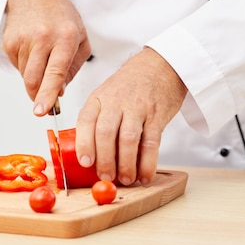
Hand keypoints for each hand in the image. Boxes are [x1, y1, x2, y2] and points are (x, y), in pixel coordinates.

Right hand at [3, 0, 90, 115]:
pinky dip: (26, 67)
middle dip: (38, 96)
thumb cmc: (63, 18)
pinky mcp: (9, 42)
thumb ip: (72, 69)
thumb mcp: (80, 39)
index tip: (41, 110)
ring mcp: (23, 39)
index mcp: (65, 37)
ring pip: (26, 76)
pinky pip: (17, 67)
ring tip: (43, 59)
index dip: (48, 94)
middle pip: (35, 79)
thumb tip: (58, 92)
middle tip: (43, 105)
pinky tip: (33, 51)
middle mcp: (43, 38)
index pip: (55, 72)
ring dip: (35, 78)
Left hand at [75, 47, 187, 184]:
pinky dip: (148, 163)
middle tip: (106, 177)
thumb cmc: (130, 86)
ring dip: (126, 164)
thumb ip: (97, 120)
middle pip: (106, 133)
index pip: (86, 121)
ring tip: (126, 179)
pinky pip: (152, 142)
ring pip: (128, 139)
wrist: (160, 65)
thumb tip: (89, 157)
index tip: (86, 163)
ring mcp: (138, 107)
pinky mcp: (157, 115)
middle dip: (105, 160)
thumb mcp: (106, 95)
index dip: (84, 143)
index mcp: (99, 98)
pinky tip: (145, 175)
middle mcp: (117, 101)